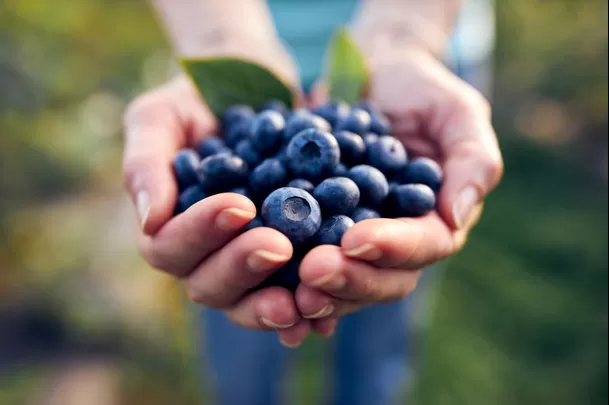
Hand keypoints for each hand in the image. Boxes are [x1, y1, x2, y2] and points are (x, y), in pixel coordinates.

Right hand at [122, 54, 310, 346]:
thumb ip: (146, 162)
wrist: (259, 90)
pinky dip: (310, 306)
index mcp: (169, 227)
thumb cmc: (199, 102)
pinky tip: (329, 308)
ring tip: (306, 295)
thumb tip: (149, 220)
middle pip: (210, 285)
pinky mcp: (291, 262)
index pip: (170, 247)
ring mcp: (248, 263)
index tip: (240, 206)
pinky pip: (295, 294)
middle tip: (279, 246)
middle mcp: (206, 255)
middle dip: (242, 267)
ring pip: (251, 301)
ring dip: (274, 303)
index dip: (201, 233)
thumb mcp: (163, 116)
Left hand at [298, 48, 503, 337]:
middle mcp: (398, 241)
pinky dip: (288, 279)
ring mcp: (357, 241)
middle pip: (382, 277)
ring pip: (344, 281)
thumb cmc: (421, 89)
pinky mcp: (320, 232)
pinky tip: (267, 287)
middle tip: (312, 271)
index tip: (355, 240)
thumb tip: (457, 216)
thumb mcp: (456, 112)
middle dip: (349, 278)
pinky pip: (306, 261)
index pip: (424, 246)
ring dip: (317, 290)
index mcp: (436, 220)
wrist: (371, 76)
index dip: (391, 248)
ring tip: (287, 288)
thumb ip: (472, 160)